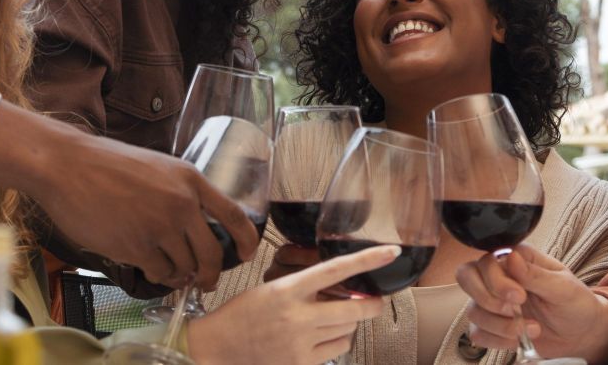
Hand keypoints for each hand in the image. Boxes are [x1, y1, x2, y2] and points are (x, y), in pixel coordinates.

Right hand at [0, 104, 257, 288]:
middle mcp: (182, 204)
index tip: (248, 254)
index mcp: (190, 180)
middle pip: (213, 253)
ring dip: (179, 274)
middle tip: (204, 281)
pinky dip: (157, 275)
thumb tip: (196, 231)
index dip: (246, 240)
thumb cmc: (107, 165)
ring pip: (185, 267)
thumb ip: (180, 194)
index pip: (234, 215)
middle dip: (211, 273)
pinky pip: (159, 272)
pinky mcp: (137, 246)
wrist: (69, 166)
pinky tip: (149, 266)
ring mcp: (160, 227)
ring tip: (166, 268)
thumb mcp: (157, 167)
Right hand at [188, 244, 394, 364]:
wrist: (217, 348)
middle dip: (372, 305)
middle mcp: (297, 316)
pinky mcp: (301, 364)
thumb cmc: (242, 315)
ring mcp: (300, 343)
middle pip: (355, 310)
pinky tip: (322, 338)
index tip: (390, 252)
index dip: (366, 260)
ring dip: (348, 324)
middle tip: (375, 301)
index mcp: (288, 289)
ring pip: (348, 331)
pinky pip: (337, 350)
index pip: (335, 269)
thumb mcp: (271, 289)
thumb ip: (304, 287)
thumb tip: (340, 287)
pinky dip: (338, 342)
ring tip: (330, 320)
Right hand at [456, 244, 607, 363]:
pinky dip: (498, 340)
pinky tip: (519, 340)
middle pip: (466, 277)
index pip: (486, 260)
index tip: (520, 297)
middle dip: (487, 299)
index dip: (496, 280)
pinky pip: (477, 333)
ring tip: (531, 329)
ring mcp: (493, 302)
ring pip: (473, 310)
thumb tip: (511, 257)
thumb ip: (536, 274)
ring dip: (501, 325)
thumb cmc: (576, 304)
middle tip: (515, 310)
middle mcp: (499, 277)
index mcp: (516, 259)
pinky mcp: (492, 326)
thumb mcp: (564, 288)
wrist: (582, 335)